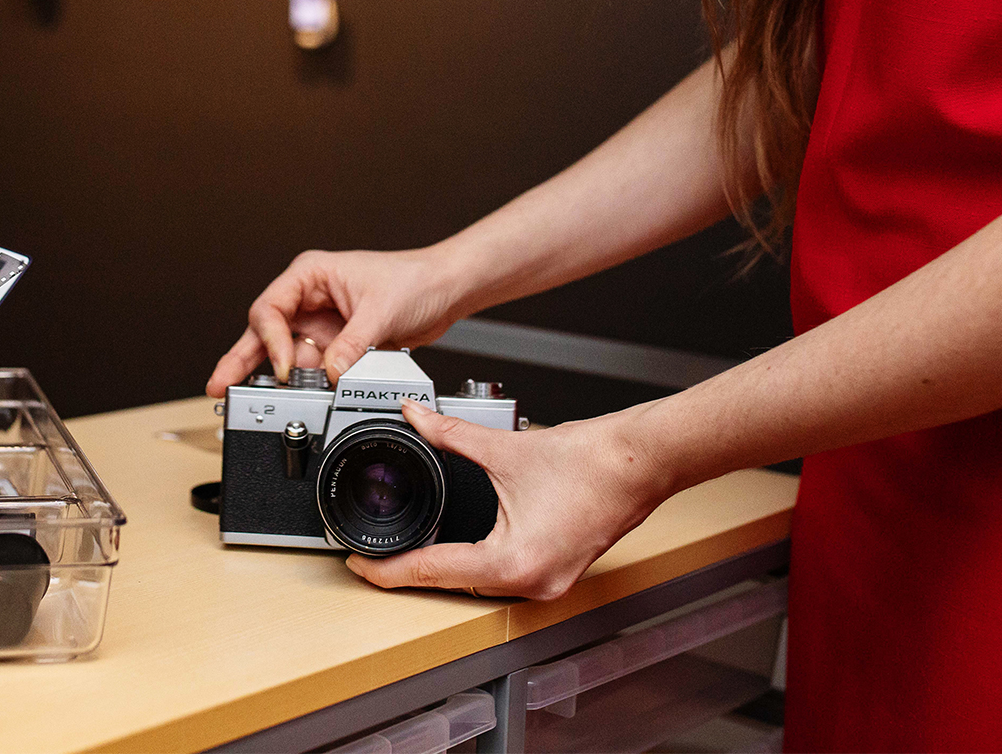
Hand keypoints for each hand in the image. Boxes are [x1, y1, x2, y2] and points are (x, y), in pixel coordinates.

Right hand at [207, 248, 464, 396]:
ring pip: (285, 354)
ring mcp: (321, 323)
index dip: (270, 340)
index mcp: (310, 274)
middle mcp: (309, 298)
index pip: (270, 308)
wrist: (446, 290)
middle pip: (264, 332)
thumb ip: (351, 346)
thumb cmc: (415, 279)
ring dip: (280, 376)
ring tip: (261, 398)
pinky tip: (303, 394)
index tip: (282, 368)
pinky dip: (308, 383)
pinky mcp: (336, 345)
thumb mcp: (380, 312)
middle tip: (219, 384)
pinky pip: (312, 368)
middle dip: (241, 360)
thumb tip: (330, 374)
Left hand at [347, 401, 670, 599]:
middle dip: (410, 571)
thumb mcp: (503, 448)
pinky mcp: (556, 574)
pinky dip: (474, 565)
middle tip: (372, 558)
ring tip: (404, 555)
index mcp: (513, 564)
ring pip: (476, 585)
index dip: (389, 571)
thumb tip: (414, 417)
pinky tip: (454, 551)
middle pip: (451, 584)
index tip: (359, 565)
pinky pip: (501, 579)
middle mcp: (530, 584)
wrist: (641, 461)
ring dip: (443, 570)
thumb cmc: (591, 462)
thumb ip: (448, 434)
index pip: (433, 571)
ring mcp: (547, 585)